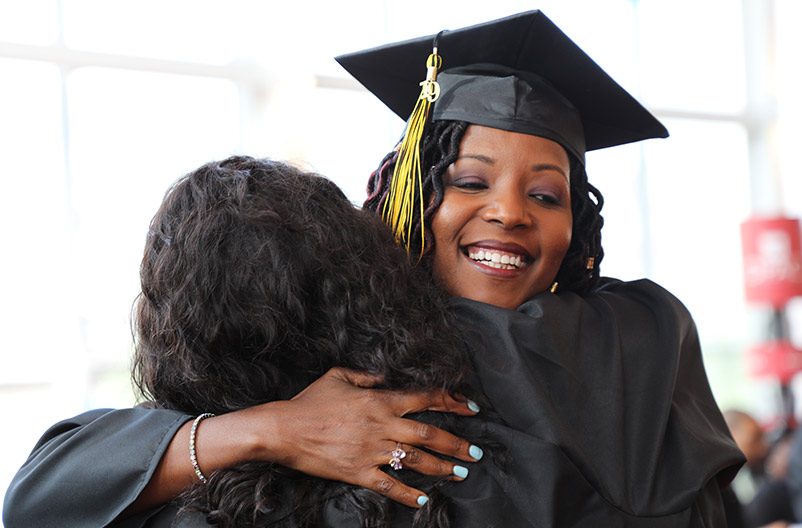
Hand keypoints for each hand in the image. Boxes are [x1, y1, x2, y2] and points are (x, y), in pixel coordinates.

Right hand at [250, 367, 481, 507]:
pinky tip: (424, 499)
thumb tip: (384, 377)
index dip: (452, 401)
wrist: (283, 429)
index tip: (470, 407)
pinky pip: (390, 485)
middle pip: (429, 433)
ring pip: (416, 460)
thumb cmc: (310, 401)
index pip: (425, 398)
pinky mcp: (359, 472)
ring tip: (461, 473)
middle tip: (477, 452)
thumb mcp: (338, 376)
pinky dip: (409, 494)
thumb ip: (366, 375)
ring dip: (442, 468)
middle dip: (457, 443)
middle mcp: (382, 425)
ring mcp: (371, 450)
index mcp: (379, 400)